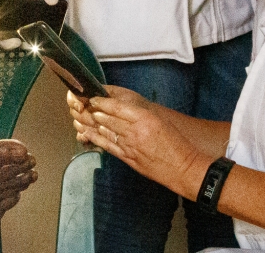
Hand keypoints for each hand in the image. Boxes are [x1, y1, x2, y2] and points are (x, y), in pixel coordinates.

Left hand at [68, 86, 206, 197]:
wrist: (185, 168)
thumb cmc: (177, 143)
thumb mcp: (161, 121)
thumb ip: (141, 114)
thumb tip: (121, 109)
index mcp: (145, 117)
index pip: (117, 106)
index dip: (102, 102)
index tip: (92, 98)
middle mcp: (135, 130)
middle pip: (107, 118)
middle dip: (91, 111)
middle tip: (79, 104)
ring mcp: (130, 145)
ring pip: (105, 131)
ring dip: (90, 123)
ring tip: (79, 116)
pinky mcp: (128, 158)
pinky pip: (108, 146)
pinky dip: (95, 138)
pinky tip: (86, 133)